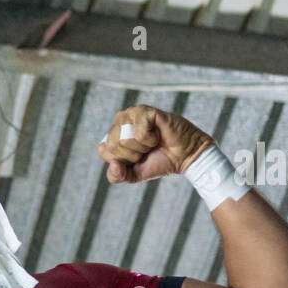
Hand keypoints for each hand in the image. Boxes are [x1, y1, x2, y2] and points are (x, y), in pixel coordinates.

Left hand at [96, 106, 213, 183]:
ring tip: (152, 142)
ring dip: (142, 147)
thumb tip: (113, 164)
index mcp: (113, 135)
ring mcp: (131, 114)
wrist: (184, 157)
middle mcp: (120, 122)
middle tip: (147, 150)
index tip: (136, 158)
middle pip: (112, 146)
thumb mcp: (132, 175)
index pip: (103, 151)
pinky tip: (158, 135)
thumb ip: (116, 176)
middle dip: (132, 155)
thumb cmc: (158, 161)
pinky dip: (150, 140)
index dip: (122, 161)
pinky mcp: (145, 111)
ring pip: (124, 140)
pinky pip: (138, 133)